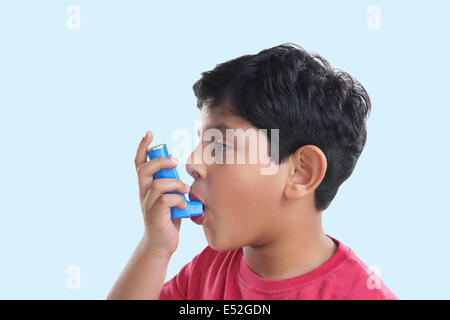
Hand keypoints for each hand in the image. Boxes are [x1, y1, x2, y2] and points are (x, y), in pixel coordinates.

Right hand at [134, 130, 190, 256]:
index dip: (142, 147)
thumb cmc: (169, 217)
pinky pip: (165, 201)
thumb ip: (172, 183)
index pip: (139, 163)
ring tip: (185, 190)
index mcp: (146, 186)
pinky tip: (184, 204)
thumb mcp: (170, 196)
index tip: (150, 133)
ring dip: (175, 184)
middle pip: (144, 170)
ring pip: (157, 185)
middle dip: (160, 162)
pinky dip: (178, 200)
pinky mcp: (155, 217)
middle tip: (175, 162)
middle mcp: (144, 193)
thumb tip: (183, 169)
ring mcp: (148, 205)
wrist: (161, 244)